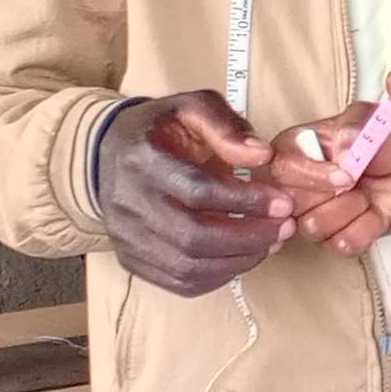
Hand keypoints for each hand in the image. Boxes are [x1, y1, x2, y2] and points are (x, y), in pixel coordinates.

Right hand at [91, 91, 291, 295]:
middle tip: (285, 227)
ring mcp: (126, 237)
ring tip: (271, 242)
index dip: (245, 201)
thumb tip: (263, 156)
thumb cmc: (159, 130)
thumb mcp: (191, 108)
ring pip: (188, 267)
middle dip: (249, 237)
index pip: (197, 190)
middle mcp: (127, 202)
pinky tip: (243, 257)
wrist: (105, 154)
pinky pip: (180, 283)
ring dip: (239, 261)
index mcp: (142, 158)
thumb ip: (228, 128)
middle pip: (193, 236)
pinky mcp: (131, 260)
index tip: (283, 203)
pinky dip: (219, 276)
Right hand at [269, 103, 390, 252]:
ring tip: (366, 195)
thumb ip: (350, 128)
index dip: (311, 175)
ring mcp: (321, 213)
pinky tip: (374, 213)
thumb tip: (339, 150)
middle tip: (354, 182)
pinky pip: (341, 244)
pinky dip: (363, 229)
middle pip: (290, 202)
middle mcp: (303, 185)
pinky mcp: (343, 236)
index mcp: (300, 149)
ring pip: (313, 227)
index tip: (344, 174)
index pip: (281, 167)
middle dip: (328, 194)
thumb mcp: (372, 119)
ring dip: (346, 210)